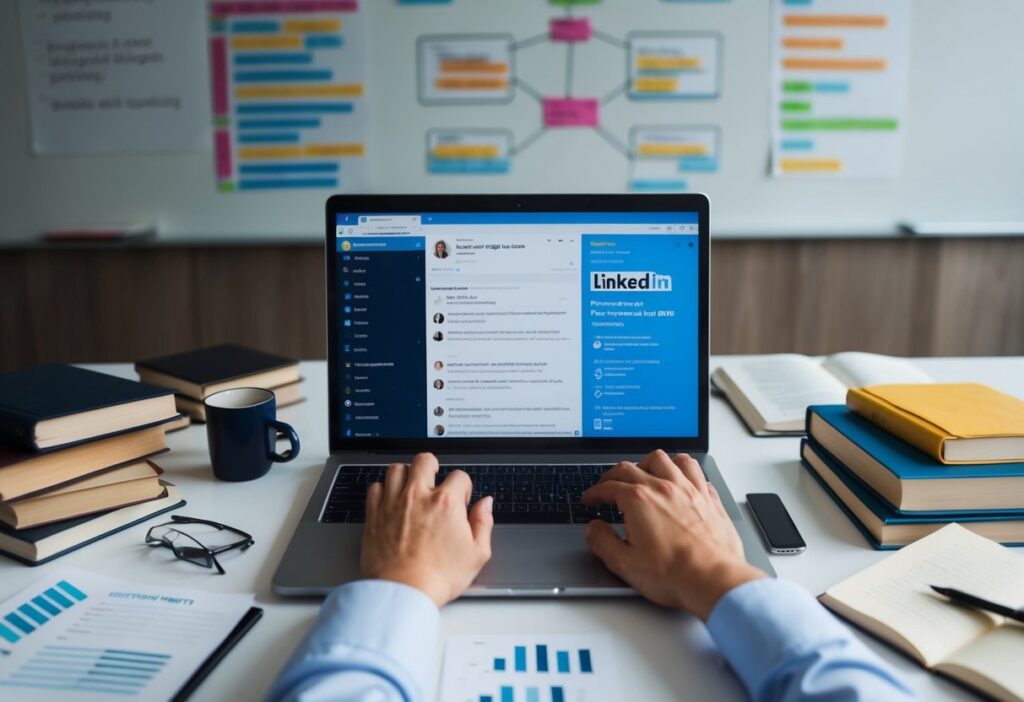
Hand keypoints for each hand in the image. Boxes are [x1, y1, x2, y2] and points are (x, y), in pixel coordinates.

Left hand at [361, 453, 493, 606]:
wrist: (403, 592)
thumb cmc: (437, 577)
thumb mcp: (476, 554)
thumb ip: (483, 523)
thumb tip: (485, 505)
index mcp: (446, 503)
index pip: (460, 476)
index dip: (464, 487)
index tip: (460, 499)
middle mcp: (418, 496)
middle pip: (425, 460)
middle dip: (433, 467)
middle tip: (434, 480)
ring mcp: (393, 503)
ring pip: (396, 469)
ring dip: (406, 474)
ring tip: (411, 487)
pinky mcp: (374, 514)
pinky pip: (375, 487)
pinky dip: (383, 490)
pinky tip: (390, 501)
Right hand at [582, 450, 765, 619]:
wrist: (713, 580)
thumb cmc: (674, 574)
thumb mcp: (625, 564)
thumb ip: (603, 542)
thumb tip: (593, 529)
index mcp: (639, 501)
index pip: (609, 487)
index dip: (595, 493)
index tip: (591, 499)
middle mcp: (663, 488)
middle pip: (632, 467)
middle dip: (614, 475)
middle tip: (608, 486)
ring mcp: (688, 490)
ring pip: (665, 459)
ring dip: (649, 463)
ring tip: (643, 472)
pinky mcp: (708, 498)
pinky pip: (694, 470)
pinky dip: (682, 469)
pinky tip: (680, 478)